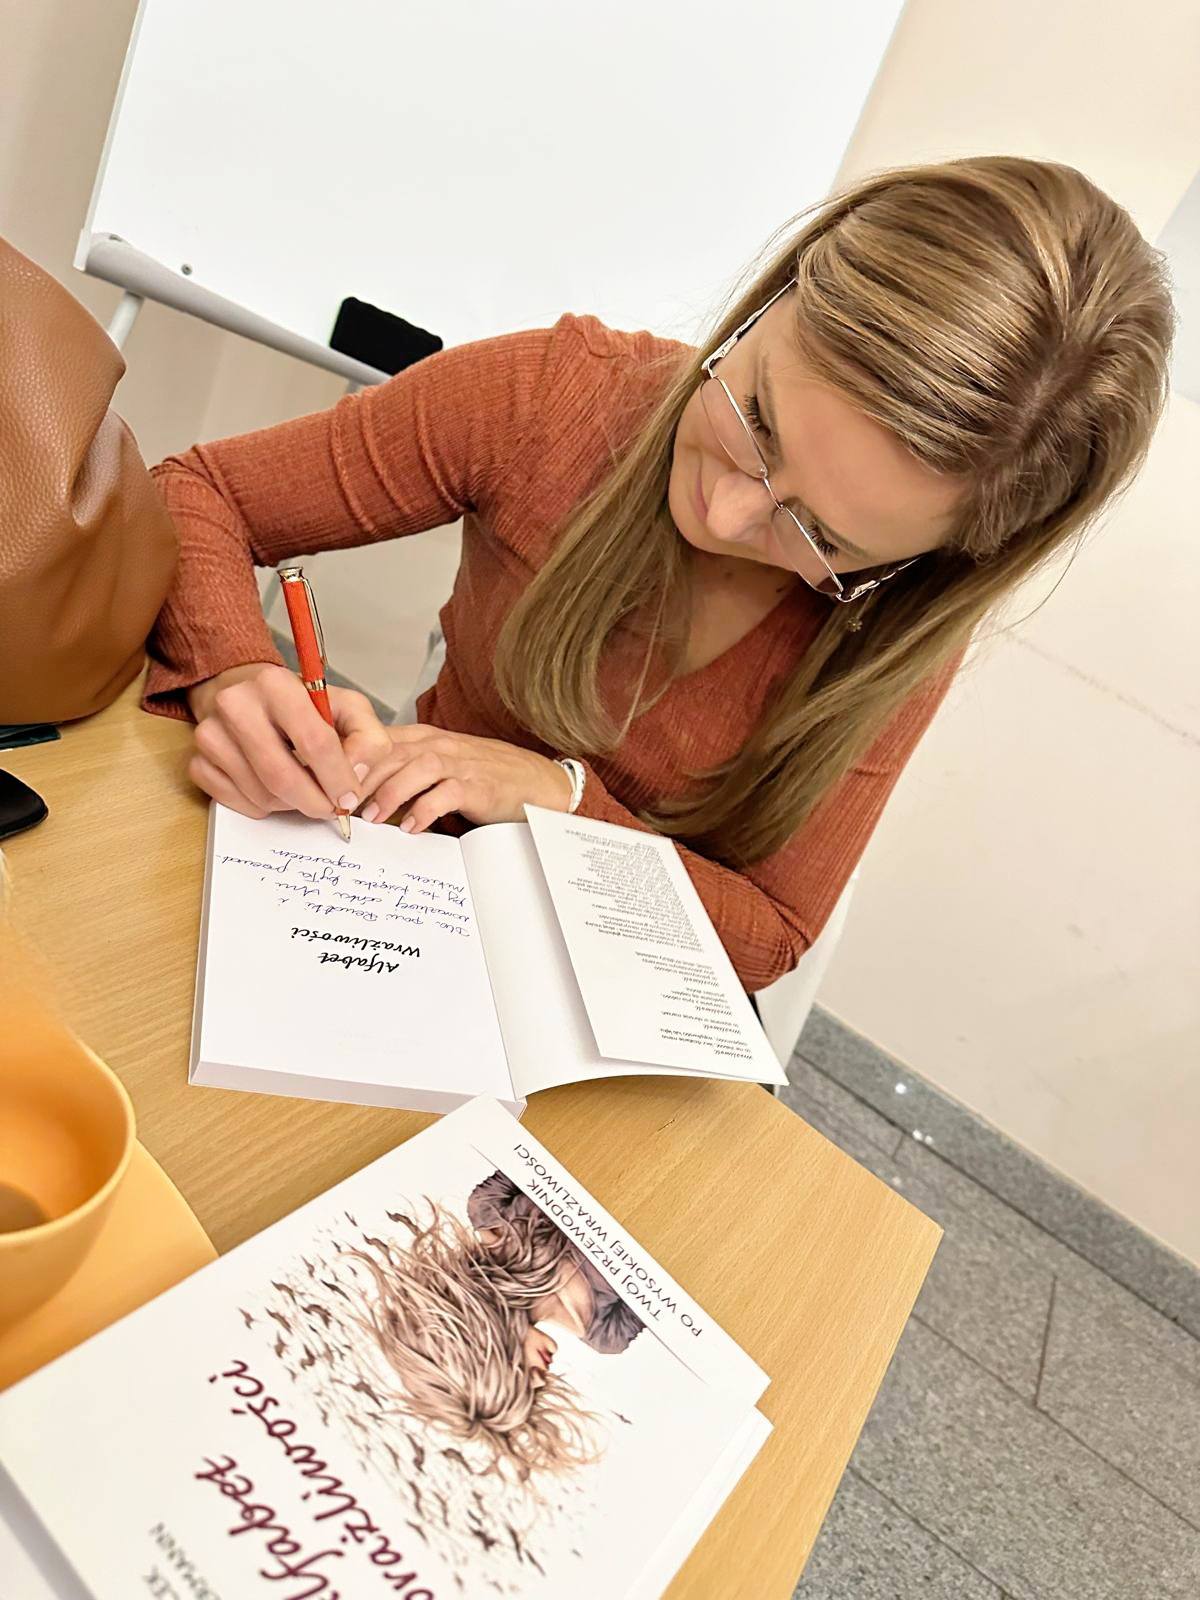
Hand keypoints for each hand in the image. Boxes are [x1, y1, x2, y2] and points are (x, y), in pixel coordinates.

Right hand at [186, 663, 392, 819]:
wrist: (248, 694)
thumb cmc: (301, 704)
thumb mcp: (347, 707)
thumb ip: (367, 738)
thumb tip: (356, 777)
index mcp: (276, 684)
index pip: (314, 742)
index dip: (337, 778)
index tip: (349, 798)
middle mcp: (235, 704)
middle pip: (281, 776)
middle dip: (314, 802)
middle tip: (330, 809)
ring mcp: (210, 734)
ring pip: (261, 795)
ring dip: (290, 805)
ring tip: (303, 789)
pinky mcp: (197, 760)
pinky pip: (236, 802)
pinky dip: (262, 806)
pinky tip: (273, 788)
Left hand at [355, 725, 572, 831]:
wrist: (536, 782)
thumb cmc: (483, 777)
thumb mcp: (437, 768)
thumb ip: (401, 775)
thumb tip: (356, 797)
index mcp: (423, 738)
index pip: (375, 741)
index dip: (346, 760)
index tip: (322, 783)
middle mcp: (439, 745)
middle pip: (389, 752)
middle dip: (359, 778)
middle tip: (335, 804)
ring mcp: (460, 763)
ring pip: (415, 768)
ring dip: (388, 793)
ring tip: (370, 819)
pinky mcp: (478, 785)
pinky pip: (446, 794)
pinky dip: (424, 810)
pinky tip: (410, 827)